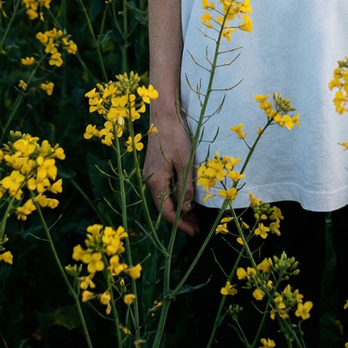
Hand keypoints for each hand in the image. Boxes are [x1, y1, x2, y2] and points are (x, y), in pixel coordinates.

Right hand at [143, 115, 199, 237]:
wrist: (163, 116)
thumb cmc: (175, 137)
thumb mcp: (185, 163)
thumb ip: (186, 186)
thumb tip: (187, 207)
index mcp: (156, 182)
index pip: (166, 212)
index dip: (180, 223)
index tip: (194, 231)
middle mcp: (150, 181)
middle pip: (164, 207)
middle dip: (181, 219)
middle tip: (197, 227)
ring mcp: (151, 174)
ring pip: (164, 198)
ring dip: (179, 208)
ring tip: (194, 216)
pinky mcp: (155, 168)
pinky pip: (164, 189)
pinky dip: (175, 197)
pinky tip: (185, 198)